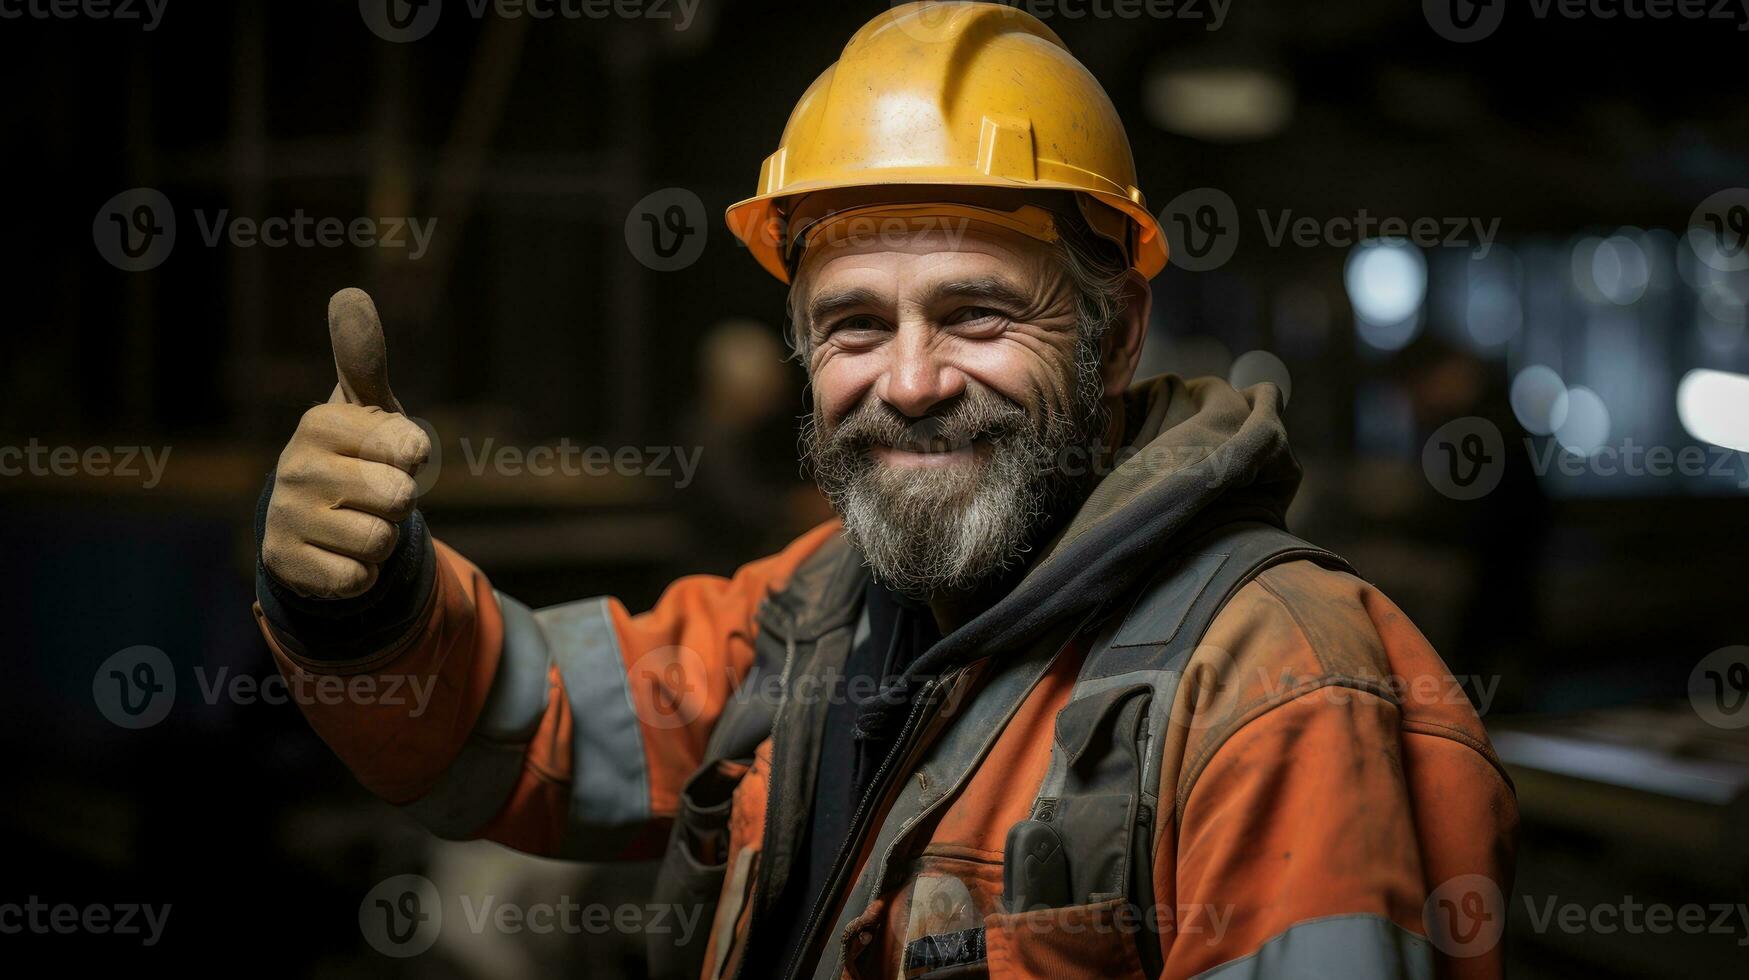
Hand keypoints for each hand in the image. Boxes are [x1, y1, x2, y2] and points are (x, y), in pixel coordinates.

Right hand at [262, 288, 431, 598]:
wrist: (313, 523)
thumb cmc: (356, 456)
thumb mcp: (368, 408)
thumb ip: (364, 359)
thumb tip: (348, 291)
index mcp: (320, 423)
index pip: (412, 451)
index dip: (413, 461)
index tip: (387, 456)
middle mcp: (296, 467)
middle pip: (399, 499)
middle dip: (399, 503)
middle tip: (372, 494)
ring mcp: (286, 517)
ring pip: (381, 542)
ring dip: (383, 540)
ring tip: (356, 522)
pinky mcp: (286, 564)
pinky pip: (358, 579)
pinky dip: (361, 575)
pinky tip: (340, 555)